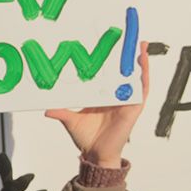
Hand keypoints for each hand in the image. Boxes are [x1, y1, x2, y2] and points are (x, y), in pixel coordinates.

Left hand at [45, 44, 149, 168]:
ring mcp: (126, 100)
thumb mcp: (71, 120)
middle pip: (123, 72)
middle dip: (127, 56)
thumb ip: (61, 112)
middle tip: (128, 37)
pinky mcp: (134, 107)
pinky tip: (143, 63)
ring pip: (135, 77)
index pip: (108, 75)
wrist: (96, 153)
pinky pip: (142, 89)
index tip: (109, 45)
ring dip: (139, 61)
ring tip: (140, 44)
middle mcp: (116, 96)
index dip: (110, 61)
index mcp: (103, 96)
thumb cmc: (86, 137)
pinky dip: (144, 76)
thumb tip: (46, 109)